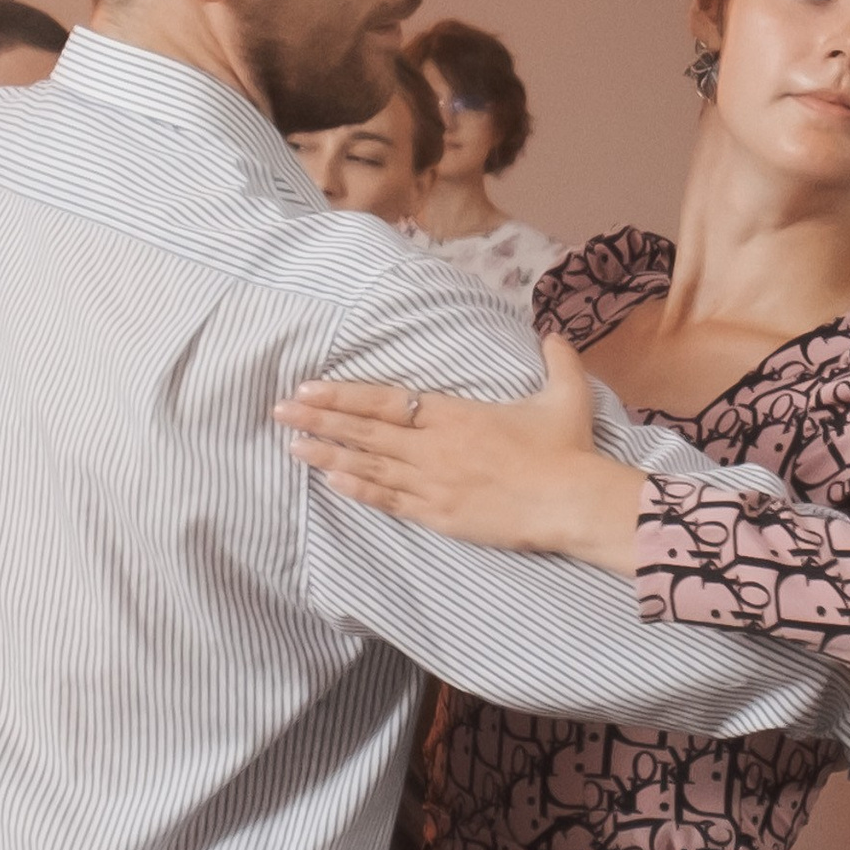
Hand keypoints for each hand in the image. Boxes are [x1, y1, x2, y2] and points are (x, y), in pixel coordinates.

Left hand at [274, 335, 645, 573]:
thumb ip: (556, 361)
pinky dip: (358, 490)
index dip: (342, 394)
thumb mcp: (565, 395)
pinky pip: (390, 500)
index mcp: (453, 413)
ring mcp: (432, 482)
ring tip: (291, 447)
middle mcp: (433, 445)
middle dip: (319, 419)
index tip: (308, 387)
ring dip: (327, 455)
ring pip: (369, 465)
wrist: (571, 500)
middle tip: (279, 411)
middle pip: (364, 430)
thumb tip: (553, 335)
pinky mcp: (440, 515)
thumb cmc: (567, 449)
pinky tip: (331, 482)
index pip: (384, 400)